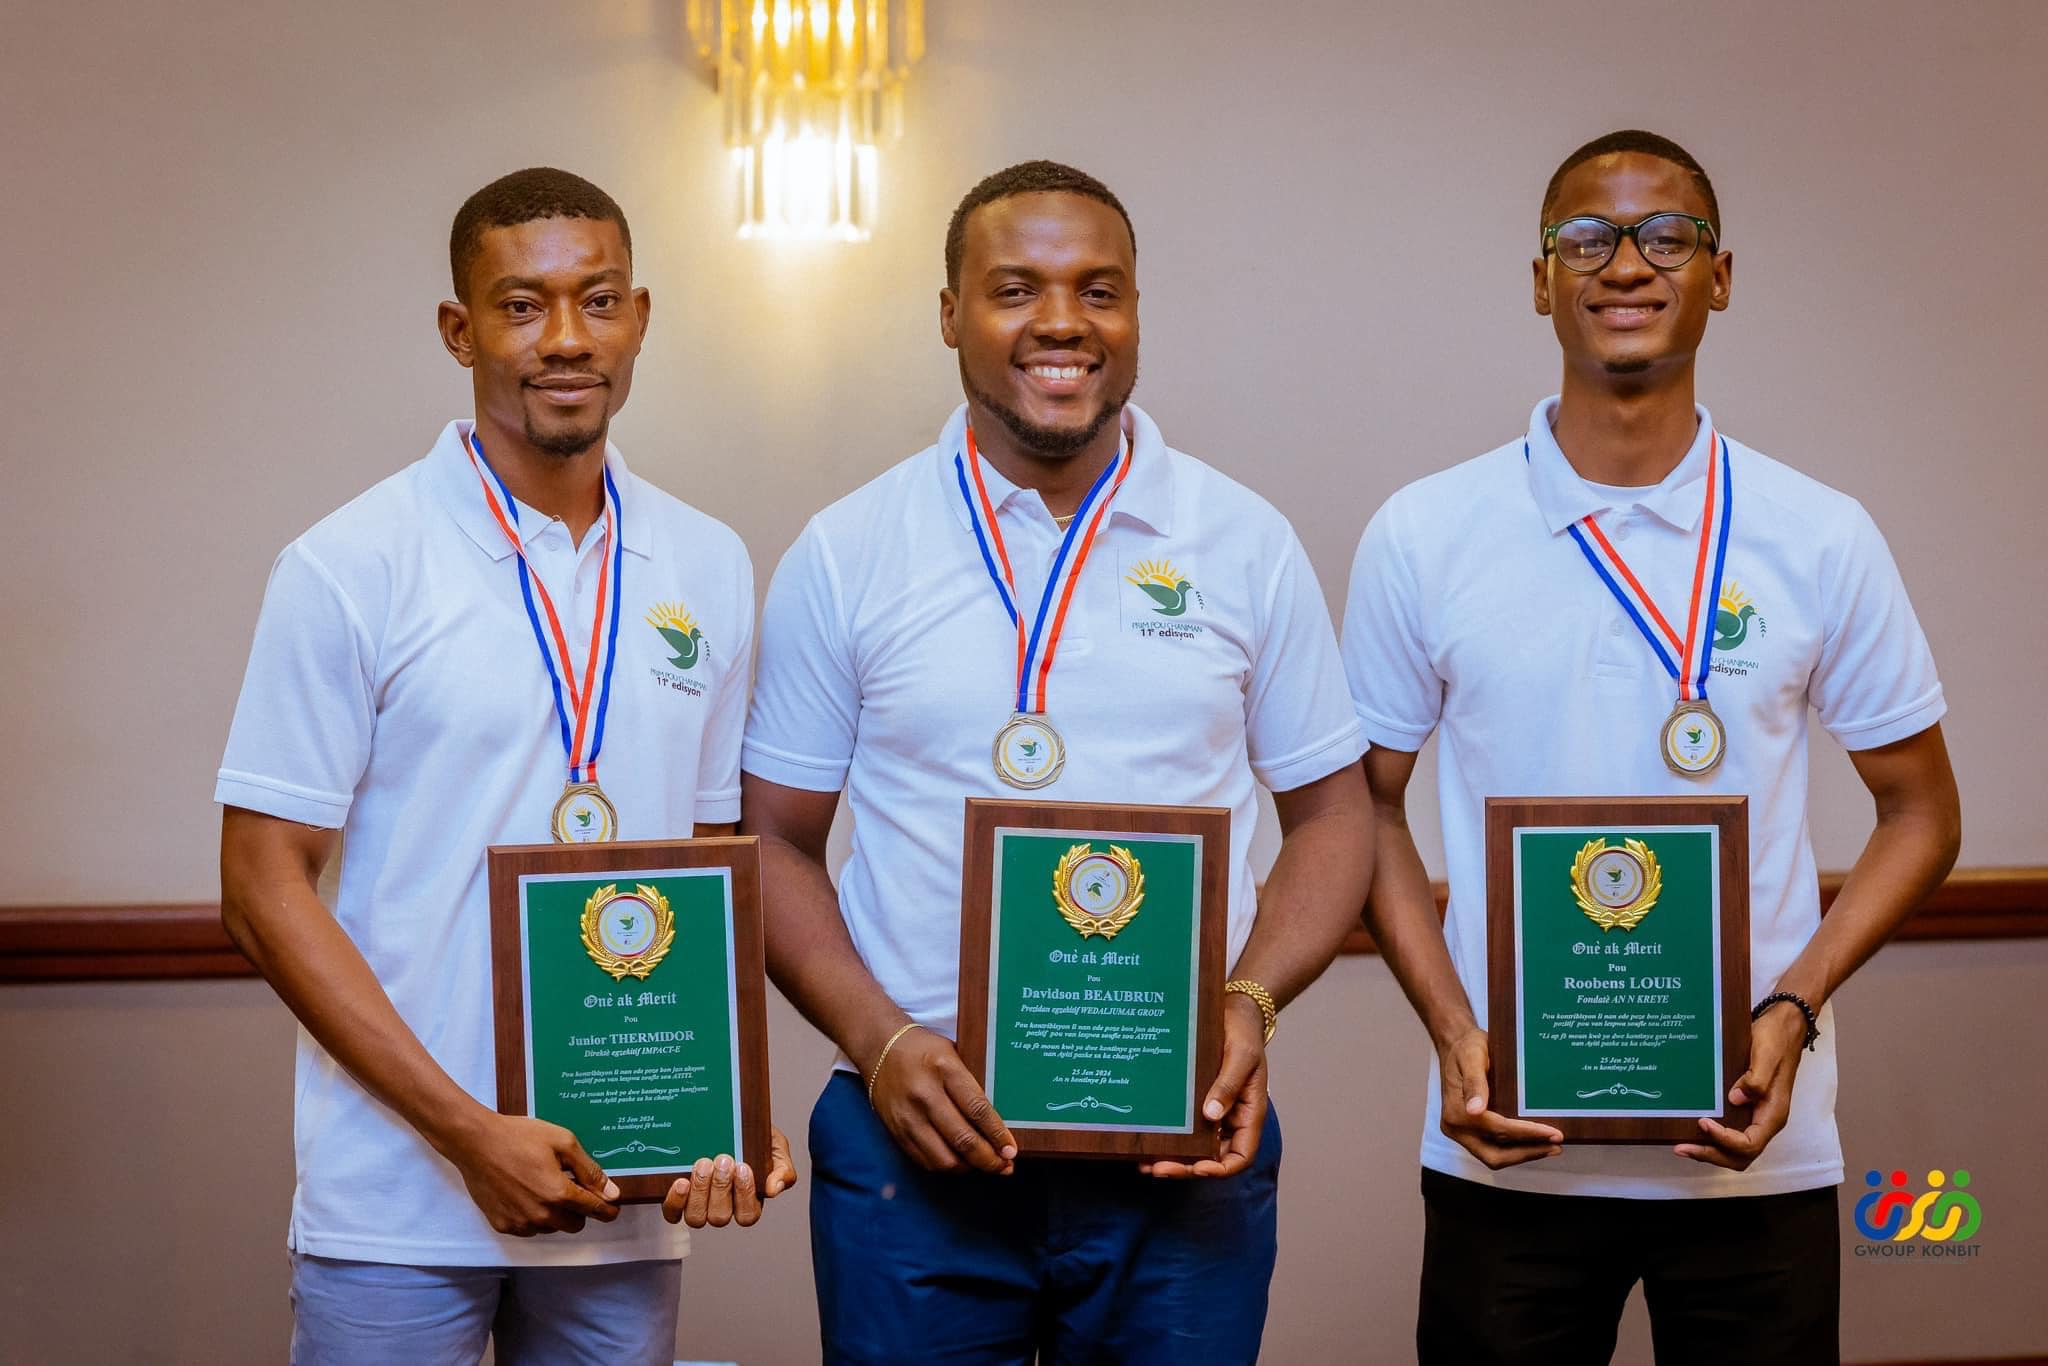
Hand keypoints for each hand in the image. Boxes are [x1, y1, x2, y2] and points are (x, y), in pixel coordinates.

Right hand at [443, 1111, 620, 1235]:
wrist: (476, 1142)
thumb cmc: (520, 1137)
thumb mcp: (563, 1142)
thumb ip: (589, 1170)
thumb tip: (612, 1193)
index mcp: (559, 1194)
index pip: (593, 1210)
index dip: (607, 1210)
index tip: (612, 1208)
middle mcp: (541, 1215)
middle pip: (574, 1224)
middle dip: (579, 1209)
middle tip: (570, 1187)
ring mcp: (520, 1223)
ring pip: (551, 1227)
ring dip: (554, 1213)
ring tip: (542, 1185)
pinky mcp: (503, 1225)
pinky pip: (529, 1229)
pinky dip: (533, 1216)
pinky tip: (525, 1194)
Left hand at [662, 1126, 799, 1226]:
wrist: (727, 1122)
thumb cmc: (753, 1138)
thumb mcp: (776, 1147)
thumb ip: (782, 1168)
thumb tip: (774, 1189)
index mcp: (748, 1201)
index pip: (747, 1214)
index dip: (744, 1196)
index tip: (743, 1167)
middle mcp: (722, 1207)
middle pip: (720, 1217)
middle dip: (721, 1188)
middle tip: (723, 1160)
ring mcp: (699, 1205)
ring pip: (697, 1217)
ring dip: (700, 1192)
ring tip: (703, 1164)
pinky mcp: (678, 1199)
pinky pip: (673, 1213)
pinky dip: (676, 1201)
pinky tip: (681, 1182)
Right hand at [868, 1026, 1017, 1173]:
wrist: (879, 1047)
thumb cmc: (924, 1049)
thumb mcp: (954, 1054)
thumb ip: (972, 1084)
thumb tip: (1002, 1120)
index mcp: (945, 1069)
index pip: (977, 1109)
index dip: (998, 1134)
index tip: (1011, 1149)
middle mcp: (925, 1094)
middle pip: (963, 1139)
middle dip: (989, 1159)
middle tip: (1005, 1165)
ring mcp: (908, 1116)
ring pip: (944, 1158)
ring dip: (968, 1167)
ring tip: (984, 1164)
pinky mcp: (896, 1131)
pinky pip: (925, 1161)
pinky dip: (946, 1167)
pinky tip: (960, 1162)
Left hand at [1143, 993, 1269, 1178]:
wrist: (1232, 1011)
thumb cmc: (1243, 1032)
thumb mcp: (1240, 1056)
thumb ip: (1228, 1085)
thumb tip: (1211, 1115)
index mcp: (1249, 1114)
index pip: (1241, 1156)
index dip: (1221, 1169)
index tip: (1198, 1168)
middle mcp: (1230, 1119)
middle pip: (1212, 1158)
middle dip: (1186, 1167)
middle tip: (1158, 1169)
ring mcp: (1212, 1112)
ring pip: (1195, 1146)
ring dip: (1173, 1157)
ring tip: (1146, 1162)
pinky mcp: (1195, 1101)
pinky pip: (1183, 1126)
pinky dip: (1168, 1136)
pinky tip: (1147, 1137)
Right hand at [1437, 1026, 1562, 1168]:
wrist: (1455, 1046)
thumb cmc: (1466, 1048)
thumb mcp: (1472, 1058)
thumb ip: (1474, 1083)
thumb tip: (1475, 1110)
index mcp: (1456, 1111)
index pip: (1496, 1130)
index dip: (1526, 1134)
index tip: (1552, 1132)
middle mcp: (1456, 1127)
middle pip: (1495, 1155)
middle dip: (1527, 1153)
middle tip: (1555, 1146)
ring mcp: (1462, 1133)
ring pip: (1495, 1157)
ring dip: (1523, 1154)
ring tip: (1550, 1146)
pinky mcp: (1470, 1134)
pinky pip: (1494, 1149)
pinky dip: (1515, 1149)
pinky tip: (1534, 1142)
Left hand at [1676, 1002, 1806, 1169]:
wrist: (1784, 1025)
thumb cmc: (1776, 1038)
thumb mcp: (1766, 1055)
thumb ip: (1756, 1079)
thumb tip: (1735, 1099)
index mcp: (1773, 1113)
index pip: (1750, 1143)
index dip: (1725, 1140)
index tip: (1702, 1122)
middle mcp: (1765, 1120)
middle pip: (1741, 1155)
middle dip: (1711, 1155)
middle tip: (1681, 1147)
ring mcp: (1756, 1116)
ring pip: (1736, 1149)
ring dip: (1710, 1151)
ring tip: (1682, 1144)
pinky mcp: (1747, 1108)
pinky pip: (1731, 1133)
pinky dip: (1713, 1138)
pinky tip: (1693, 1128)